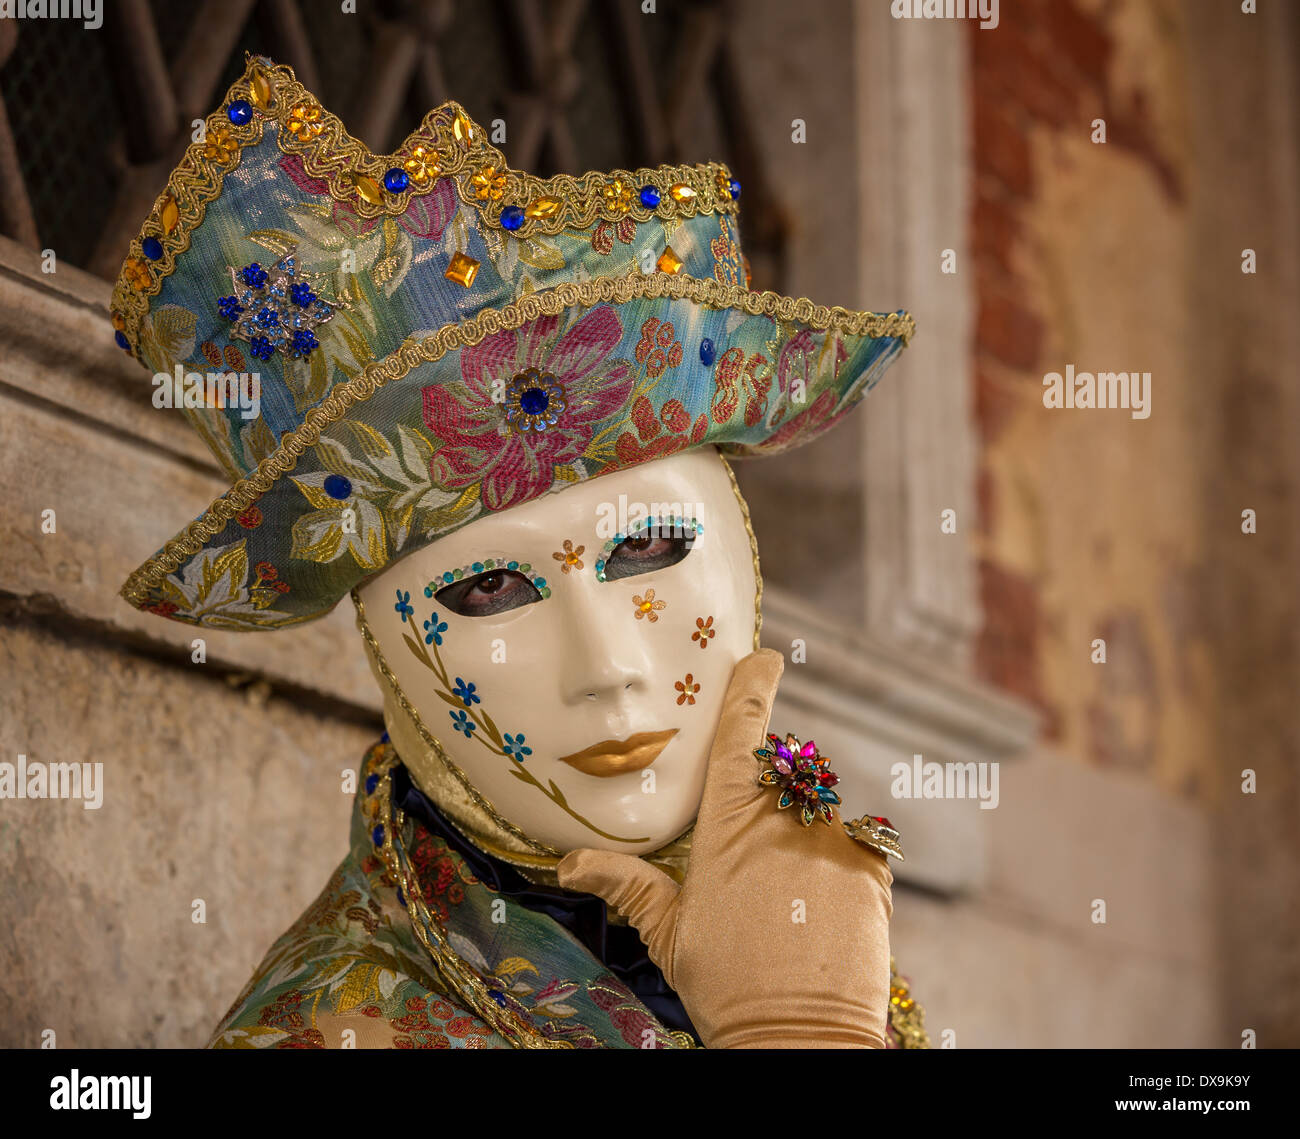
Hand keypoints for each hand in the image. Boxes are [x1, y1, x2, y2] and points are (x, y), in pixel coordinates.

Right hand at [557, 648, 893, 1047]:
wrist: (801, 1038)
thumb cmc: (726, 985)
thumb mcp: (667, 933)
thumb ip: (626, 884)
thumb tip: (566, 862)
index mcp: (728, 825)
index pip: (741, 734)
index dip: (751, 686)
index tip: (762, 657)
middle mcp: (783, 818)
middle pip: (780, 775)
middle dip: (770, 799)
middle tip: (757, 864)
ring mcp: (833, 839)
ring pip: (816, 813)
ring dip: (803, 839)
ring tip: (789, 904)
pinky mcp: (872, 867)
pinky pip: (855, 845)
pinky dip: (839, 865)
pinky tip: (821, 911)